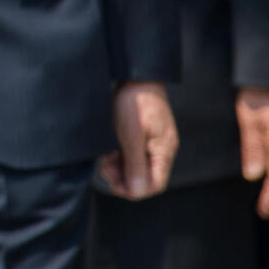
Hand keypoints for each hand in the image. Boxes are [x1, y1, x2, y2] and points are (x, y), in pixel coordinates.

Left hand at [98, 80, 177, 199]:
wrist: (135, 76)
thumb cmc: (135, 103)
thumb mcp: (131, 135)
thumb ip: (135, 164)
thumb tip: (137, 191)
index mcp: (164, 151)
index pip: (155, 184)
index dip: (135, 189)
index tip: (114, 183)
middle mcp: (161, 150)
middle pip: (144, 177)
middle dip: (123, 177)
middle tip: (105, 168)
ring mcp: (151, 143)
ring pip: (135, 166)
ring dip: (118, 167)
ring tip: (104, 158)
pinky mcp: (141, 136)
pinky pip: (131, 154)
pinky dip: (118, 156)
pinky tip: (107, 150)